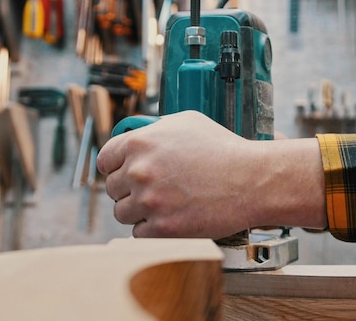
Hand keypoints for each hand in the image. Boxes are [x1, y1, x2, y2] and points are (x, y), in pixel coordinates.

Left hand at [96, 111, 325, 238]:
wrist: (251, 180)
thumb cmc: (223, 148)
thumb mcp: (186, 122)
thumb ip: (154, 129)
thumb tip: (134, 135)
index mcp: (139, 143)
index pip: (105, 160)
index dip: (115, 167)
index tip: (124, 173)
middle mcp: (139, 171)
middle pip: (113, 189)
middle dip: (129, 190)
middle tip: (152, 190)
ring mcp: (149, 201)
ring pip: (122, 213)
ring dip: (138, 211)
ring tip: (163, 205)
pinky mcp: (162, 228)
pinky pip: (138, 233)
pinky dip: (152, 229)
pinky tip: (171, 217)